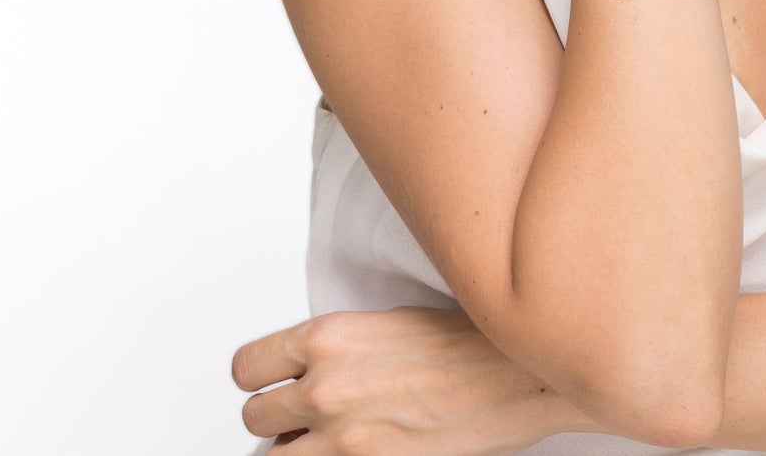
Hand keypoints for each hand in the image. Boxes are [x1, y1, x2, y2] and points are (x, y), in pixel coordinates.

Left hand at [231, 304, 598, 451]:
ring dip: (296, 449)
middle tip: (305, 417)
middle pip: (253, 418)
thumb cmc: (469, 344)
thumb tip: (305, 376)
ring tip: (328, 439)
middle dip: (276, 419)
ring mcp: (344, 439)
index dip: (259, 377)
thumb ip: (338, 348)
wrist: (519, 376)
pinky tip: (359, 448)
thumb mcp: (391, 322)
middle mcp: (326, 387)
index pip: (245, 367)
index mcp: (329, 336)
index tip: (273, 383)